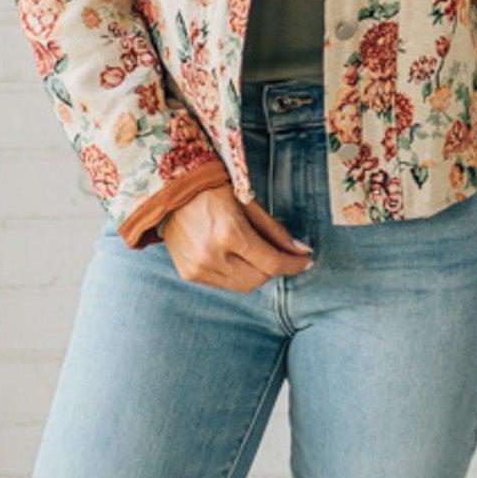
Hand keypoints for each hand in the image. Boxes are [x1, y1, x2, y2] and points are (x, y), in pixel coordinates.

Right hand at [158, 184, 314, 289]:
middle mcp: (211, 255)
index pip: (271, 262)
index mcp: (228, 233)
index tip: (306, 261)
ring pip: (242, 286)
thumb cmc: (212, 191)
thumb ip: (276, 231)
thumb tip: (302, 251)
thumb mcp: (248, 204)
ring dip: (255, 273)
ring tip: (252, 252)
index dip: (293, 265)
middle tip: (277, 253)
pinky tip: (232, 255)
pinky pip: (224, 284)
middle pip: (259, 279)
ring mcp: (197, 268)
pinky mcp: (189, 274)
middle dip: (273, 268)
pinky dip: (236, 274)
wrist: (170, 193)